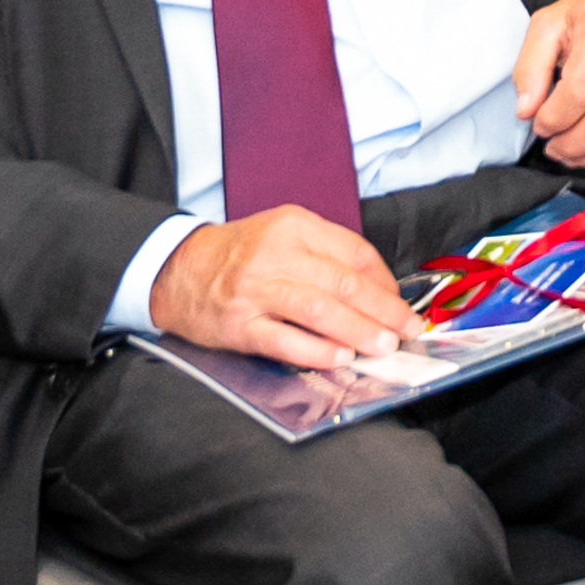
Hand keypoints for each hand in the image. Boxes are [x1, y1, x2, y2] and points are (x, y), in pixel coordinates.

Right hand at [151, 202, 422, 367]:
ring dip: (360, 331)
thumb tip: (380, 293)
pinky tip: (341, 358)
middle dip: (384, 311)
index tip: (401, 304)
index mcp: (294, 226)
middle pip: (344, 283)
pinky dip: (318, 351)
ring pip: (320, 310)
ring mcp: (255, 290)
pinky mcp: (239, 325)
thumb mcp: (283, 236)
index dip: (385, 282)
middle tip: (407, 331)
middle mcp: (275, 253)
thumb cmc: (240, 256)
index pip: (355, 252)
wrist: (176, 271)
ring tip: (385, 347)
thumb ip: (327, 256)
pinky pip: (286, 341)